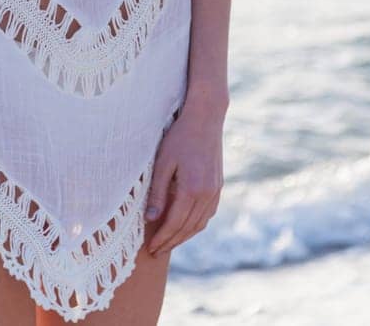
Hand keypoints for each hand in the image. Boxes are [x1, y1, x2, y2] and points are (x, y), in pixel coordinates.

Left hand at [142, 100, 225, 254]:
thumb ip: (157, 192)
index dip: (162, 238)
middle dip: (171, 242)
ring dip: (184, 236)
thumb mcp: (162, 163)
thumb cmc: (179, 137)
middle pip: (188, 228)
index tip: (150, 248)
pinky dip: (196, 225)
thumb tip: (151, 219)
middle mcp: (207, 193)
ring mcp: (216, 190)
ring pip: (200, 223)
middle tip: (156, 251)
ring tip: (168, 242)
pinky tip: (185, 226)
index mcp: (192, 188)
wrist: (206, 118)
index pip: (175, 223)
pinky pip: (208, 214)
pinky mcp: (218, 186)